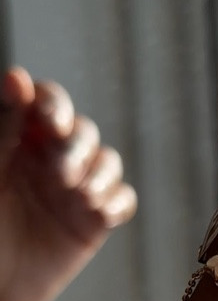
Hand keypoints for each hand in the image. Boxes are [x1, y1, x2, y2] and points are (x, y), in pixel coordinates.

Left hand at [0, 68, 136, 300]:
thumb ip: (3, 127)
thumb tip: (19, 77)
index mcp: (16, 141)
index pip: (46, 103)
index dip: (55, 105)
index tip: (50, 124)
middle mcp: (47, 161)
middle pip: (83, 131)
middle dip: (78, 148)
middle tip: (59, 176)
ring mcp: (73, 192)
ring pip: (108, 162)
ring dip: (100, 175)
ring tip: (80, 198)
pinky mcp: (94, 223)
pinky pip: (123, 200)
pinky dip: (117, 202)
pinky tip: (97, 214)